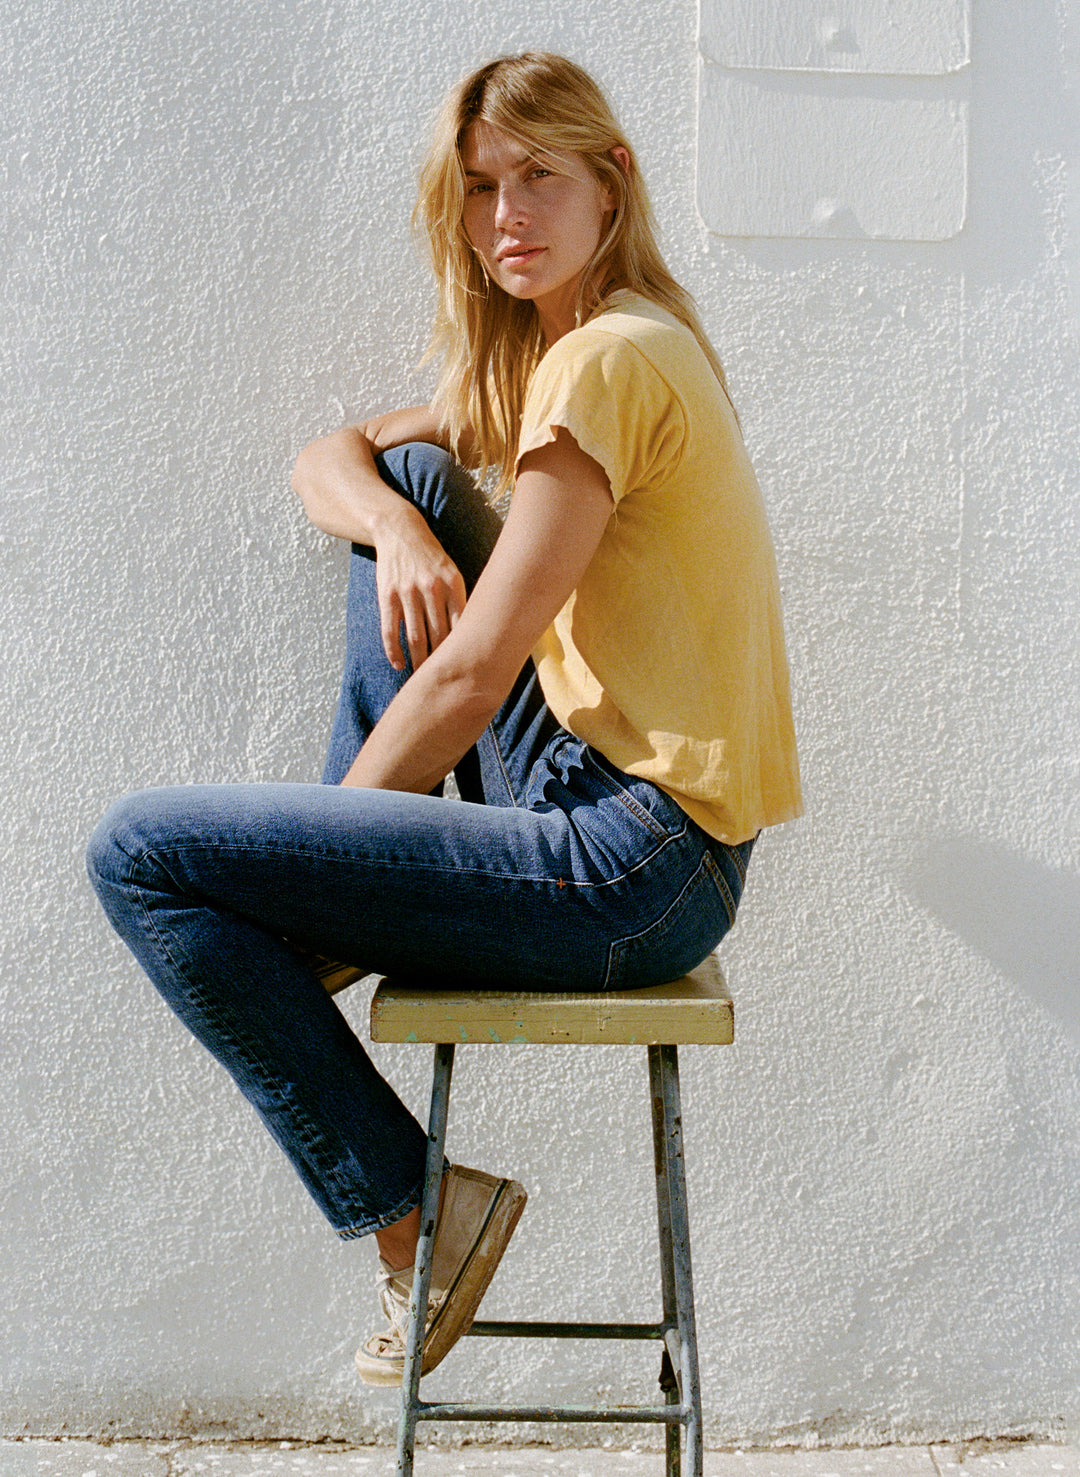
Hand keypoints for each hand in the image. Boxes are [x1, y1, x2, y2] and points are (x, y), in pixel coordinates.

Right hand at [374, 509, 467, 670]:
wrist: (399, 530)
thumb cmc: (430, 557)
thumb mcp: (452, 571)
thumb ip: (460, 600)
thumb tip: (472, 634)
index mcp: (453, 583)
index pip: (462, 625)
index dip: (464, 649)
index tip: (469, 670)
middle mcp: (431, 588)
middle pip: (439, 635)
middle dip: (443, 661)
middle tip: (447, 680)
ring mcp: (407, 591)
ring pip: (415, 636)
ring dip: (419, 661)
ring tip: (423, 678)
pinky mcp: (386, 594)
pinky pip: (390, 629)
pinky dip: (393, 650)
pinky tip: (398, 665)